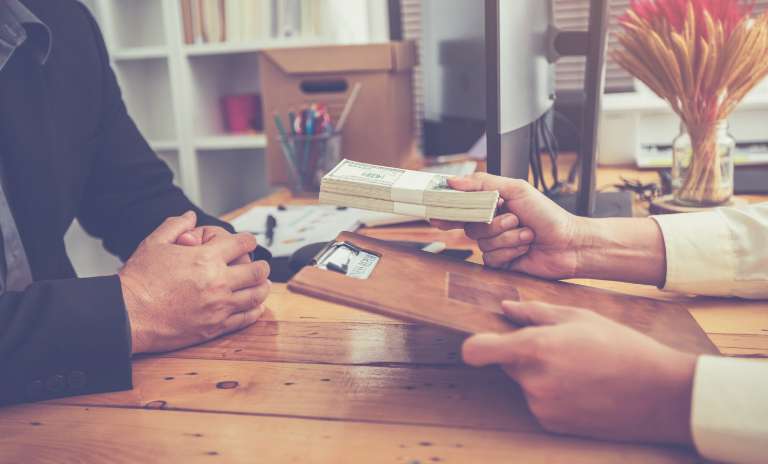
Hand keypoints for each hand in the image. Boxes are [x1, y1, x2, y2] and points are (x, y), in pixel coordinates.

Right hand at [119, 211, 270, 353]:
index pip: (243, 243)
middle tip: (260, 266)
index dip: (249, 240)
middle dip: (261, 266)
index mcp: (206, 258)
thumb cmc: (139, 280)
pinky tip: (254, 306)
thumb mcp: (154, 243)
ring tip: (261, 284)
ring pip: (256, 295)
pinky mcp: (215, 327)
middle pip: (257, 271)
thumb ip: (176, 226)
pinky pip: (245, 318)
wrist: (128, 314)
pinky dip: (254, 310)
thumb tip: (190, 217)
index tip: (248, 242)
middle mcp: (217, 282)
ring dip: (262, 287)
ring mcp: (218, 307)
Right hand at [433, 173, 585, 278]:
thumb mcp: (517, 189)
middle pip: (471, 226)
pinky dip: (509, 252)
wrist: (569, 244)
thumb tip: (454, 181)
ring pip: (482, 243)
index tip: (437, 213)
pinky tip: (524, 249)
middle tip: (514, 219)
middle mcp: (492, 225)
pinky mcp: (501, 263)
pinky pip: (491, 259)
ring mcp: (496, 244)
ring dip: (508, 238)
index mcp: (493, 205)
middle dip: (495, 224)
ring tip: (527, 235)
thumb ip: (483, 183)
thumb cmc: (548, 216)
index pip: (462, 206)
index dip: (449, 210)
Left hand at [463, 301, 696, 444]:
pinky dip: (551, 393)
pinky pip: (537, 401)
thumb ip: (535, 312)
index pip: (477, 351)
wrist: (660, 395)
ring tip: (578, 367)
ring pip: (523, 381)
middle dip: (522, 353)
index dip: (474, 345)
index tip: (479, 342)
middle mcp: (532, 380)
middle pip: (506, 362)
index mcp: (536, 348)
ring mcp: (541, 405)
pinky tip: (581, 386)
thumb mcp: (579, 316)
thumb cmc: (622, 347)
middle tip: (559, 347)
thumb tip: (505, 308)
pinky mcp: (551, 423)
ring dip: (539, 373)